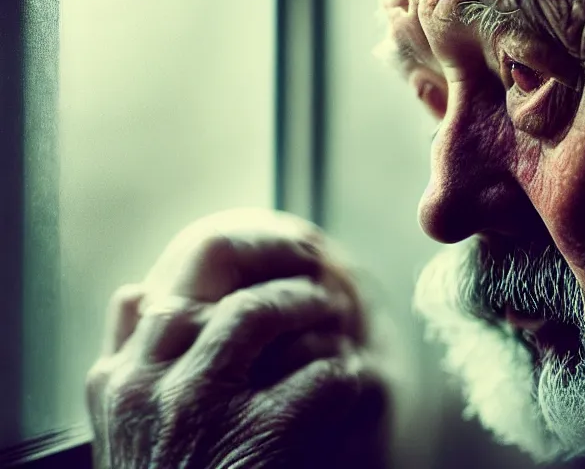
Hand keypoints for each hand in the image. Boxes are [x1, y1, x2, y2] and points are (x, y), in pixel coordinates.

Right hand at [85, 209, 389, 468]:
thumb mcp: (120, 424)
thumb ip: (124, 355)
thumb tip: (137, 290)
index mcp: (120, 378)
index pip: (174, 292)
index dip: (240, 261)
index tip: (278, 260)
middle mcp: (153, 385)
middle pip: (224, 296)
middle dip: (284, 287)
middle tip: (319, 290)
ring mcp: (202, 409)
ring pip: (263, 315)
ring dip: (312, 313)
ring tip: (337, 320)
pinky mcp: (258, 439)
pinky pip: (316, 375)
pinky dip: (341, 370)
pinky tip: (348, 376)